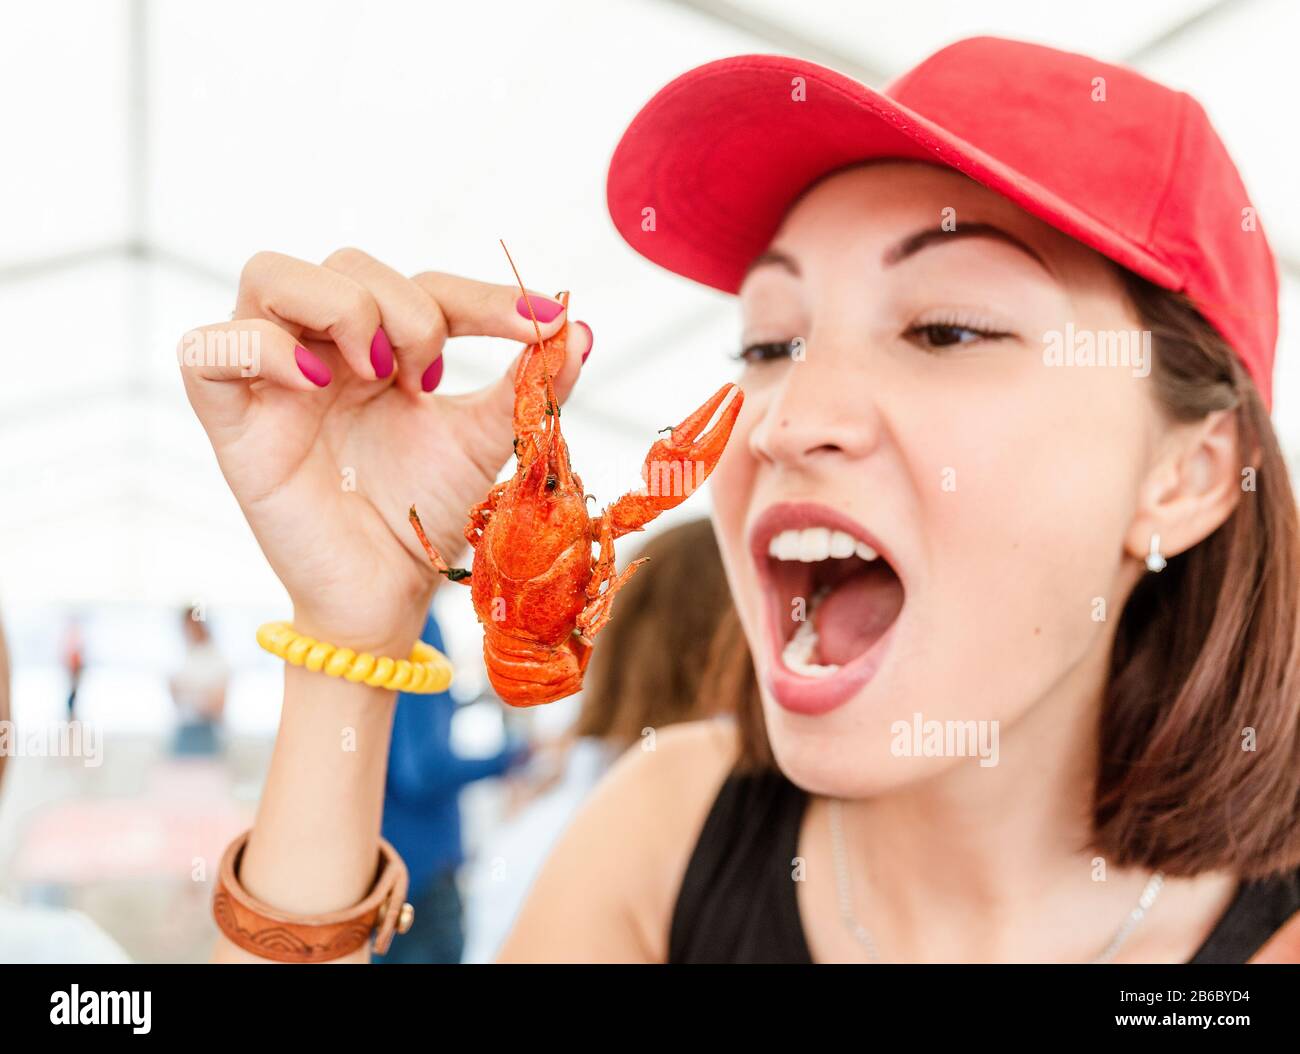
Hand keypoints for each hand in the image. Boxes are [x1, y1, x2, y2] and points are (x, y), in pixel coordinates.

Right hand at [179, 248, 592, 654]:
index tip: (544, 326)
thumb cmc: (427, 514)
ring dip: (340, 307)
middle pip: (346, 263)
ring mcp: (270, 379)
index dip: (485, 296)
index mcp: (383, 346)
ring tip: (380, 371)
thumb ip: (531, 386)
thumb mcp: (488, 441)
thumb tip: (579, 328)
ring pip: (269, 275)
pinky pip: (205, 349)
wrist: (388, 594)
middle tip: (431, 379)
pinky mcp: (229, 420)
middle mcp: (323, 349)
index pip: (425, 286)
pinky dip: (258, 347)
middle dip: (408, 308)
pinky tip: (315, 385)